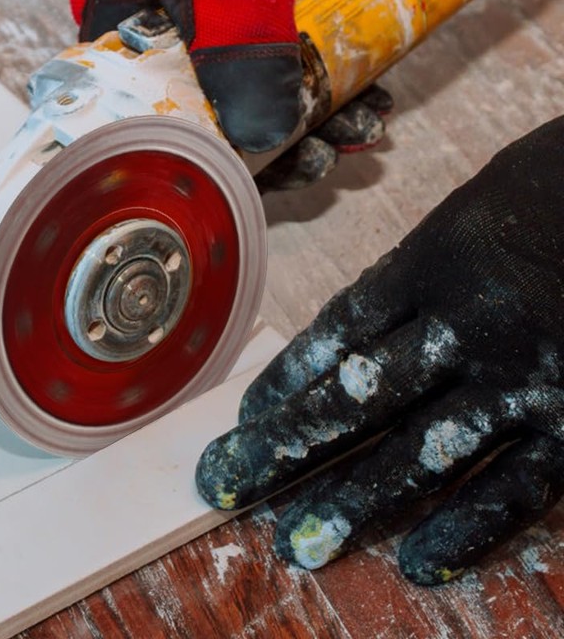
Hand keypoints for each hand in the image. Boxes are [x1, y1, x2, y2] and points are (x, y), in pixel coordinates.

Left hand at [196, 116, 563, 583]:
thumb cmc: (543, 197)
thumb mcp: (462, 222)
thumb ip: (408, 283)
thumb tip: (346, 349)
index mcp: (429, 264)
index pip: (335, 335)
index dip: (285, 383)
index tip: (246, 421)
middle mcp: (465, 324)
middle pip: (355, 398)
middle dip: (285, 447)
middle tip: (227, 484)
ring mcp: (522, 376)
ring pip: (420, 452)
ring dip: (356, 502)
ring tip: (302, 544)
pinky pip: (516, 486)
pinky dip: (467, 529)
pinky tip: (418, 563)